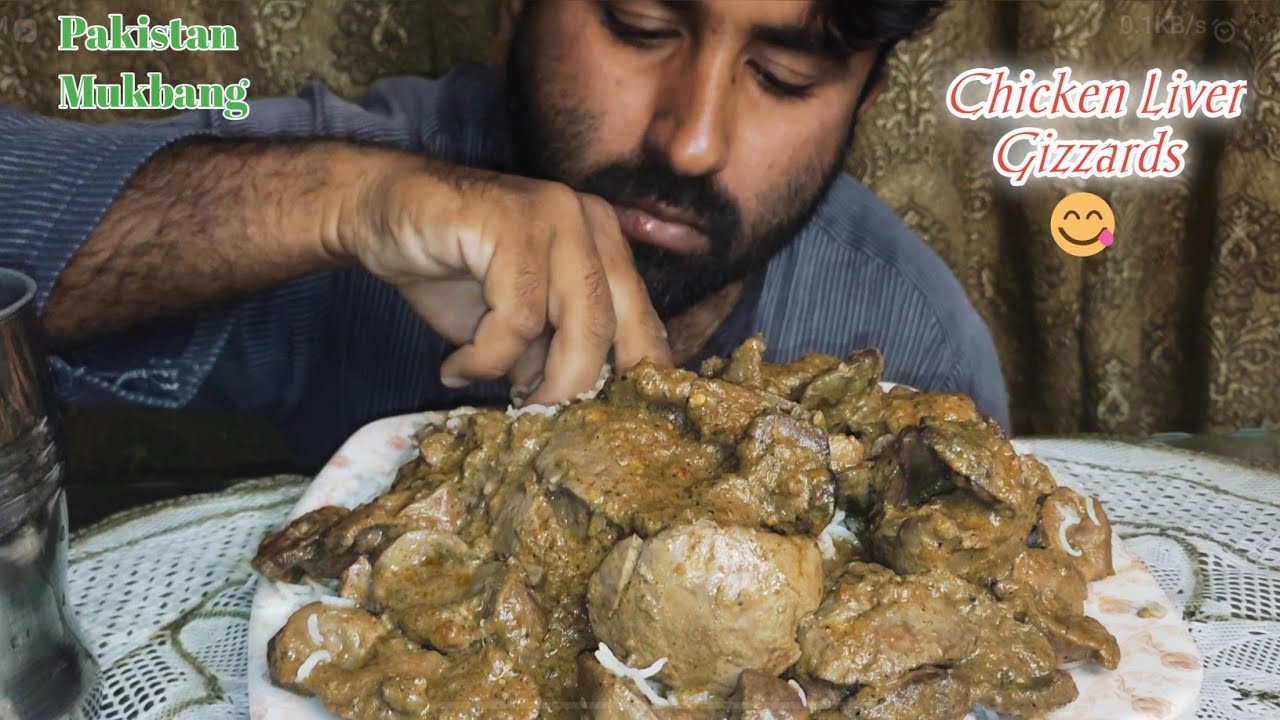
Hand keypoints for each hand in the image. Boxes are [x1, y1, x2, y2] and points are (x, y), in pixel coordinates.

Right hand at [340, 156, 671, 404]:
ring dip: (543, 381)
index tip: (612, 427)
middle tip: (547, 423)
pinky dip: (486, 356)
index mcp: (603, 243)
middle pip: (614, 326)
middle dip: (581, 388)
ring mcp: (555, 215)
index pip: (641, 320)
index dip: (633, 379)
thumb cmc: (450, 270)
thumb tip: (580, 410)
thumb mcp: (514, 324)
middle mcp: (590, 223)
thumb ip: (552, 352)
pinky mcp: (512, 220)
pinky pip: (519, 314)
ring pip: (579, 322)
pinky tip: (455, 367)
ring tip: (508, 403)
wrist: (379, 211)